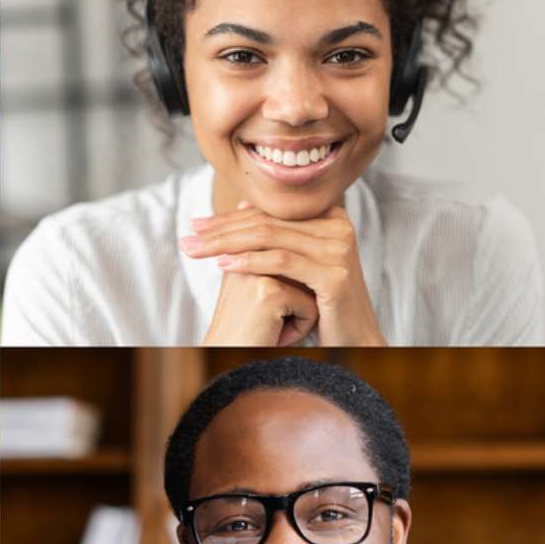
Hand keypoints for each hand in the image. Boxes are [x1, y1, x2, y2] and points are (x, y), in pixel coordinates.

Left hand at [184, 203, 384, 344]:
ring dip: (226, 243)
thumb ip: (274, 234)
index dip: (231, 216)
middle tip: (188, 235)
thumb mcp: (297, 264)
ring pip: (270, 237)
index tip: (196, 224)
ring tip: (197, 251)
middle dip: (222, 229)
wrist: (356, 340)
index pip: (271, 210)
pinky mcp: (335, 274)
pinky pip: (282, 262)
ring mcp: (339, 249)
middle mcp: (338, 226)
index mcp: (331, 217)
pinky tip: (222, 266)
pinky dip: (248, 262)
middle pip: (268, 221)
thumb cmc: (323, 305)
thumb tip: (240, 203)